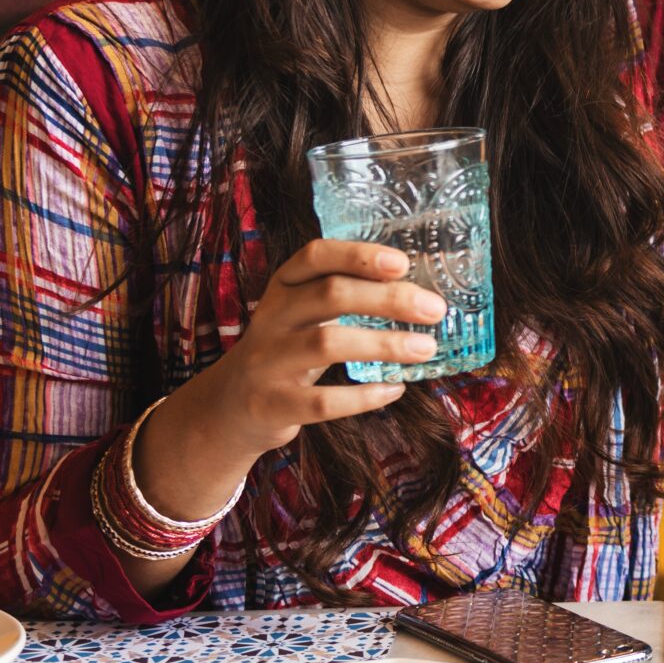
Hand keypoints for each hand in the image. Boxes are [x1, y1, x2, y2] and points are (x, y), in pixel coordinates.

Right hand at [150, 238, 443, 484]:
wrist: (229, 407)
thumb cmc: (286, 351)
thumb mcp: (301, 314)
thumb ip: (342, 296)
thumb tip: (419, 291)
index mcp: (282, 288)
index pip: (314, 256)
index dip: (357, 255)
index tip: (401, 263)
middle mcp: (271, 318)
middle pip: (330, 295)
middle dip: (387, 299)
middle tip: (435, 309)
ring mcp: (267, 361)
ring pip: (327, 343)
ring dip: (383, 344)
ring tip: (426, 348)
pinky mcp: (271, 404)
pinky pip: (322, 401)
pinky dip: (363, 397)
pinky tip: (395, 389)